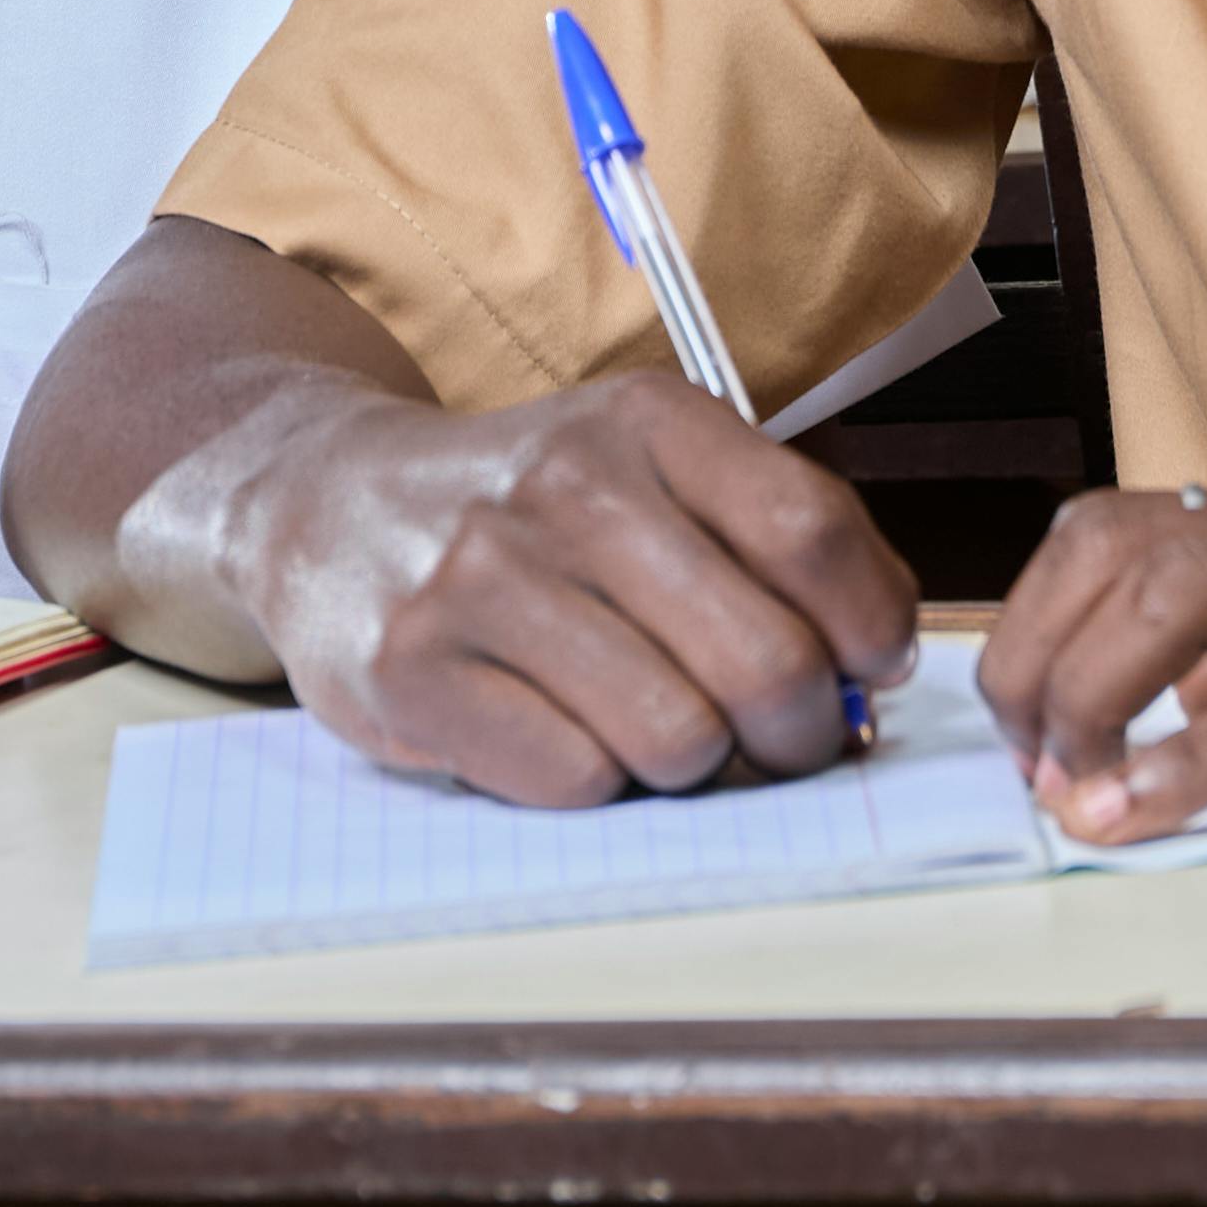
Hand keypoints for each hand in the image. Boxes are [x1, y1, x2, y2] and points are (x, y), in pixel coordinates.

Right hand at [224, 371, 914, 806]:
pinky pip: (578, 781)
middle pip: (764, 658)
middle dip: (798, 730)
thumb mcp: (647, 467)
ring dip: (696, 766)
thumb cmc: (529, 509)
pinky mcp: (414, 671)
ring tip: (662, 732)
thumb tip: (880, 665)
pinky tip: (568, 735)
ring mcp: (480, 578)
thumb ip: (767, 541)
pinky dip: (598, 786)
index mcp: (646, 421)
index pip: (813, 534)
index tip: (868, 669)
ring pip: (679, 737)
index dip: (871, 627)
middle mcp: (565, 485)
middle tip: (778, 740)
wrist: (326, 501)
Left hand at [973, 472, 1206, 844]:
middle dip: (1031, 657)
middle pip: (1112, 543)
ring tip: (1075, 796)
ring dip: (1085, 697)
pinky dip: (1191, 765)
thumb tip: (1206, 707)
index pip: (1126, 525)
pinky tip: (1142, 821)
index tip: (1033, 728)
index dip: (1044, 621)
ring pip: (1175, 592)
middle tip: (1034, 770)